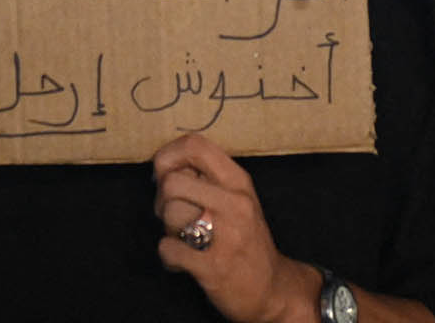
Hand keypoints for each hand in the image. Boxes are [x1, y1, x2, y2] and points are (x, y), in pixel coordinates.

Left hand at [153, 133, 317, 322]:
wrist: (272, 290)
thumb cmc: (246, 240)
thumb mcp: (237, 198)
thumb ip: (206, 178)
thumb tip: (163, 165)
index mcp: (238, 181)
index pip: (195, 145)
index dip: (168, 155)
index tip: (163, 174)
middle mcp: (235, 203)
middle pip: (172, 181)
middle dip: (162, 200)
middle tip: (174, 215)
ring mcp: (226, 235)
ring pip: (169, 214)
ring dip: (169, 230)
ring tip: (185, 239)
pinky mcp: (213, 266)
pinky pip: (167, 248)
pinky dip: (168, 257)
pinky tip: (183, 260)